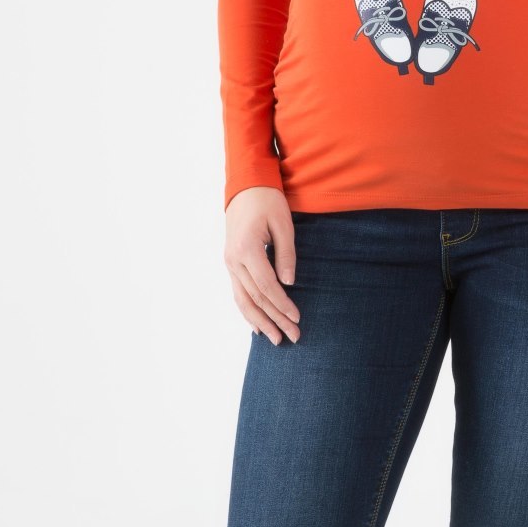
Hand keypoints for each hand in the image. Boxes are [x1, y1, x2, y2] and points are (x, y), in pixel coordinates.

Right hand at [224, 187, 300, 345]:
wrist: (245, 187)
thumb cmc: (267, 201)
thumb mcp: (283, 224)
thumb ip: (286, 254)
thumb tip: (289, 283)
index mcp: (246, 249)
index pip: (266, 286)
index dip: (283, 304)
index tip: (297, 318)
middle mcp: (233, 260)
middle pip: (255, 298)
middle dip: (275, 319)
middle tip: (293, 337)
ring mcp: (229, 263)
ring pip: (243, 300)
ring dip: (260, 321)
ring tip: (275, 339)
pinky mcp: (231, 264)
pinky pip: (238, 293)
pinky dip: (247, 311)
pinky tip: (256, 326)